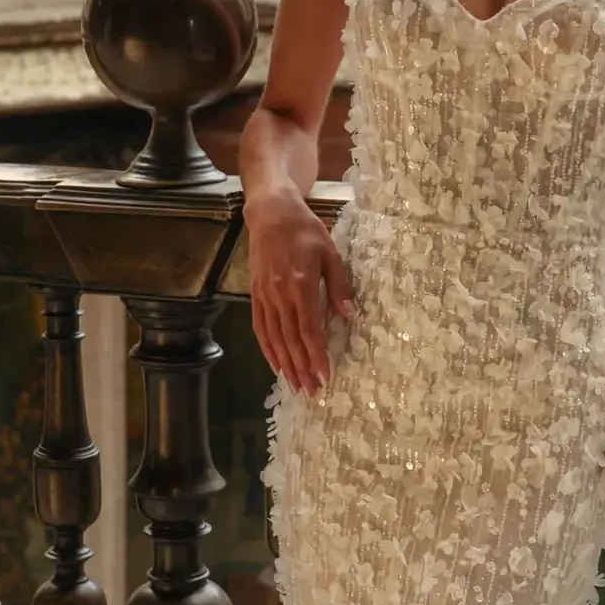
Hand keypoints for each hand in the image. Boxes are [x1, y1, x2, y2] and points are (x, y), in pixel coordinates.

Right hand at [246, 188, 354, 393]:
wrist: (270, 213)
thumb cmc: (305, 230)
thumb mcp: (329, 253)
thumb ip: (338, 286)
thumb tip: (349, 315)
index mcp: (299, 285)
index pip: (308, 329)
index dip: (315, 355)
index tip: (324, 376)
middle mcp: (278, 295)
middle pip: (290, 340)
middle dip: (301, 368)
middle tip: (312, 391)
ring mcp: (264, 296)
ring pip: (274, 338)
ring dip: (285, 364)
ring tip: (294, 385)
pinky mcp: (255, 294)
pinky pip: (260, 327)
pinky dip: (267, 348)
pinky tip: (275, 363)